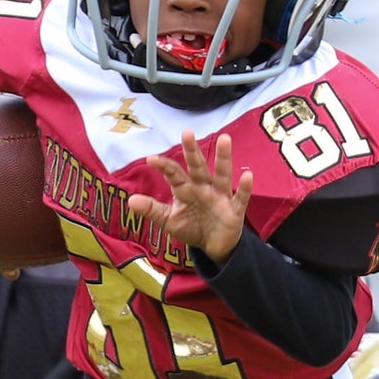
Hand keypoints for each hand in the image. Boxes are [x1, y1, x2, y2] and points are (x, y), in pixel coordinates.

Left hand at [129, 131, 251, 260]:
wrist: (213, 246)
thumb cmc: (191, 227)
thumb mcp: (169, 220)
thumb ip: (152, 209)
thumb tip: (130, 200)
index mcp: (186, 189)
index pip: (174, 174)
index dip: (164, 167)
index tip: (151, 159)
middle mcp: (203, 187)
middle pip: (198, 167)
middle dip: (192, 151)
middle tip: (187, 133)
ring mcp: (220, 196)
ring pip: (221, 174)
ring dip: (223, 158)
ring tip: (224, 139)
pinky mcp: (234, 209)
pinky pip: (241, 197)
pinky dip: (245, 188)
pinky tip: (248, 175)